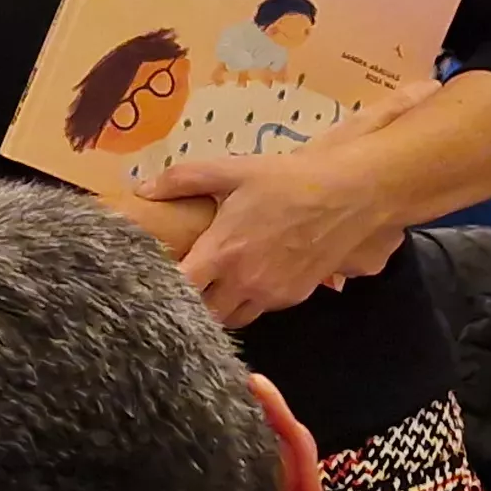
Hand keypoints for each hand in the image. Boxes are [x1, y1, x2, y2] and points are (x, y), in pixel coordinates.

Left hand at [145, 142, 409, 326]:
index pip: (179, 289)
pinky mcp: (293, 298)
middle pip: (203, 315)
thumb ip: (183, 179)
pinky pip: (260, 310)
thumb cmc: (286, 181)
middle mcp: (243, 283)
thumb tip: (142, 189)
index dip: (160, 289)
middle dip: (189, 305)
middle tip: (181, 287)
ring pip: (232, 320)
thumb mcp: (232, 170)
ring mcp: (270, 295)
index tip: (149, 280)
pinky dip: (247, 302)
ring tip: (211, 287)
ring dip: (218, 309)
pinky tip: (247, 279)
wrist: (348, 196)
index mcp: (222, 253)